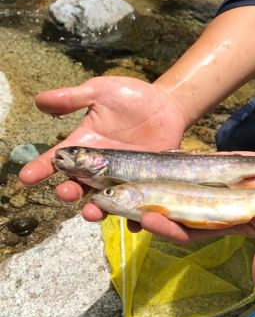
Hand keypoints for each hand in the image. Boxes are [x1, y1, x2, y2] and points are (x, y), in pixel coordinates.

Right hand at [19, 76, 186, 219]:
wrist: (166, 105)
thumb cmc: (131, 98)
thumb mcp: (100, 92)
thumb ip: (74, 98)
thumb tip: (40, 100)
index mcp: (85, 147)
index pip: (57, 160)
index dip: (40, 169)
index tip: (26, 178)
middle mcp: (100, 168)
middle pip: (78, 186)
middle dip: (69, 192)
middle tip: (65, 192)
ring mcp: (122, 178)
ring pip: (105, 201)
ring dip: (96, 211)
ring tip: (91, 213)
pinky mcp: (145, 184)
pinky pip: (138, 205)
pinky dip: (136, 217)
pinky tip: (135, 224)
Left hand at [128, 174, 254, 294]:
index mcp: (219, 225)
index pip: (186, 231)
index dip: (167, 228)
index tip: (149, 220)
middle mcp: (207, 208)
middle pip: (171, 211)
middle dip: (146, 208)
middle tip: (118, 203)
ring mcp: (208, 185)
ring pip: (173, 188)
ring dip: (148, 187)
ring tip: (121, 183)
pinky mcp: (213, 166)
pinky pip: (187, 165)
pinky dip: (167, 164)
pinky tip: (146, 160)